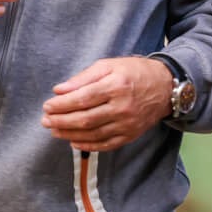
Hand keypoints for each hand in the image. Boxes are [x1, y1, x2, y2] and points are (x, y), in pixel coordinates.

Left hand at [41, 57, 171, 152]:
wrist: (165, 87)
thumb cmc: (134, 72)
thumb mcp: (109, 65)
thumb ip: (83, 78)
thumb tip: (59, 90)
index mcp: (116, 85)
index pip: (82, 99)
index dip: (62, 105)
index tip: (47, 106)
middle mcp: (123, 107)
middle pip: (85, 119)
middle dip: (61, 121)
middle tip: (45, 120)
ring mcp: (128, 124)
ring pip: (93, 134)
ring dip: (70, 134)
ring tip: (54, 130)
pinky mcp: (130, 135)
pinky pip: (105, 145)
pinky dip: (87, 145)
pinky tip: (73, 141)